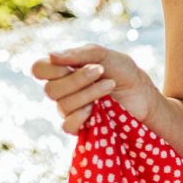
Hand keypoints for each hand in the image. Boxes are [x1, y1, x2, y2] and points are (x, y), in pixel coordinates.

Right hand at [31, 44, 156, 133]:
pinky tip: (96, 109)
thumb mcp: (102, 56)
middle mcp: (62, 90)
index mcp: (62, 70)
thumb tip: (51, 56)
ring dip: (88, 94)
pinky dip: (82, 116)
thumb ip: (78, 55)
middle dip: (78, 80)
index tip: (74, 63)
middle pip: (50, 90)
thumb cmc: (123, 72)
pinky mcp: (82, 127)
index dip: (52, 68)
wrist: (144, 94)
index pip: (39, 69)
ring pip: (62, 106)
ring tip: (110, 85)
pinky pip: (68, 126)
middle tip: (100, 71)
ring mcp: (70, 110)